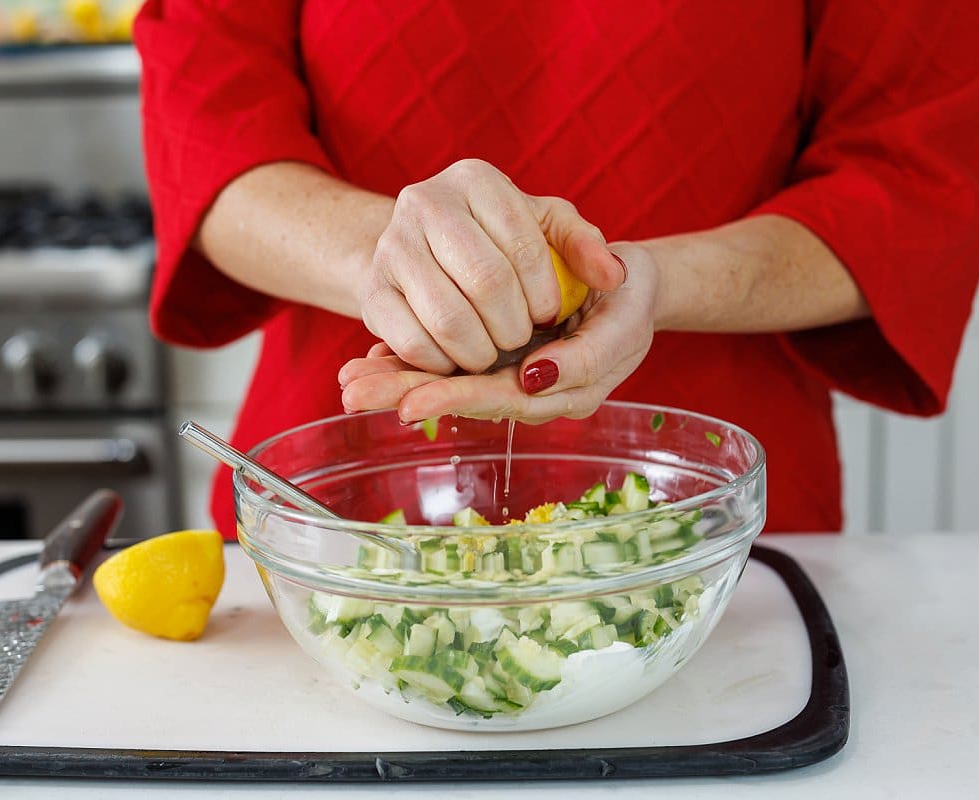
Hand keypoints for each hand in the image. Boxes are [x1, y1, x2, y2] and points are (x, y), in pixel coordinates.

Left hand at [340, 242, 658, 424]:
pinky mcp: (495, 356)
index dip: (457, 399)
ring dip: (398, 384)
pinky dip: (411, 363)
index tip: (412, 403)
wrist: (628, 282)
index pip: (502, 399)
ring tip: (350, 386)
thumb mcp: (624, 320)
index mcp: (563, 391)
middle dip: (409, 396)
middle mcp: (529, 391)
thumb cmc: (628, 295)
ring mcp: (510, 374)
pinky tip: (370, 364)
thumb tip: (534, 378)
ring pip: (449, 382)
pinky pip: (450, 364)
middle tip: (357, 396)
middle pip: (463, 397)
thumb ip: (587, 355)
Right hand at [358, 158, 624, 374]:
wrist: (419, 251)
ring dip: (481, 351)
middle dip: (514, 326)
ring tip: (493, 353)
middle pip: (486, 282)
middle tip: (520, 340)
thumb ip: (583, 246)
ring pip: (447, 317)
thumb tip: (612, 276)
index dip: (544, 293)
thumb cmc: (495, 241)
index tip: (549, 315)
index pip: (523, 244)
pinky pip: (412, 342)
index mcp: (475, 180)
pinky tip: (459, 358)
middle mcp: (425, 202)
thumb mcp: (543, 229)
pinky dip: (444, 362)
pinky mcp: (371, 292)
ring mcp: (390, 246)